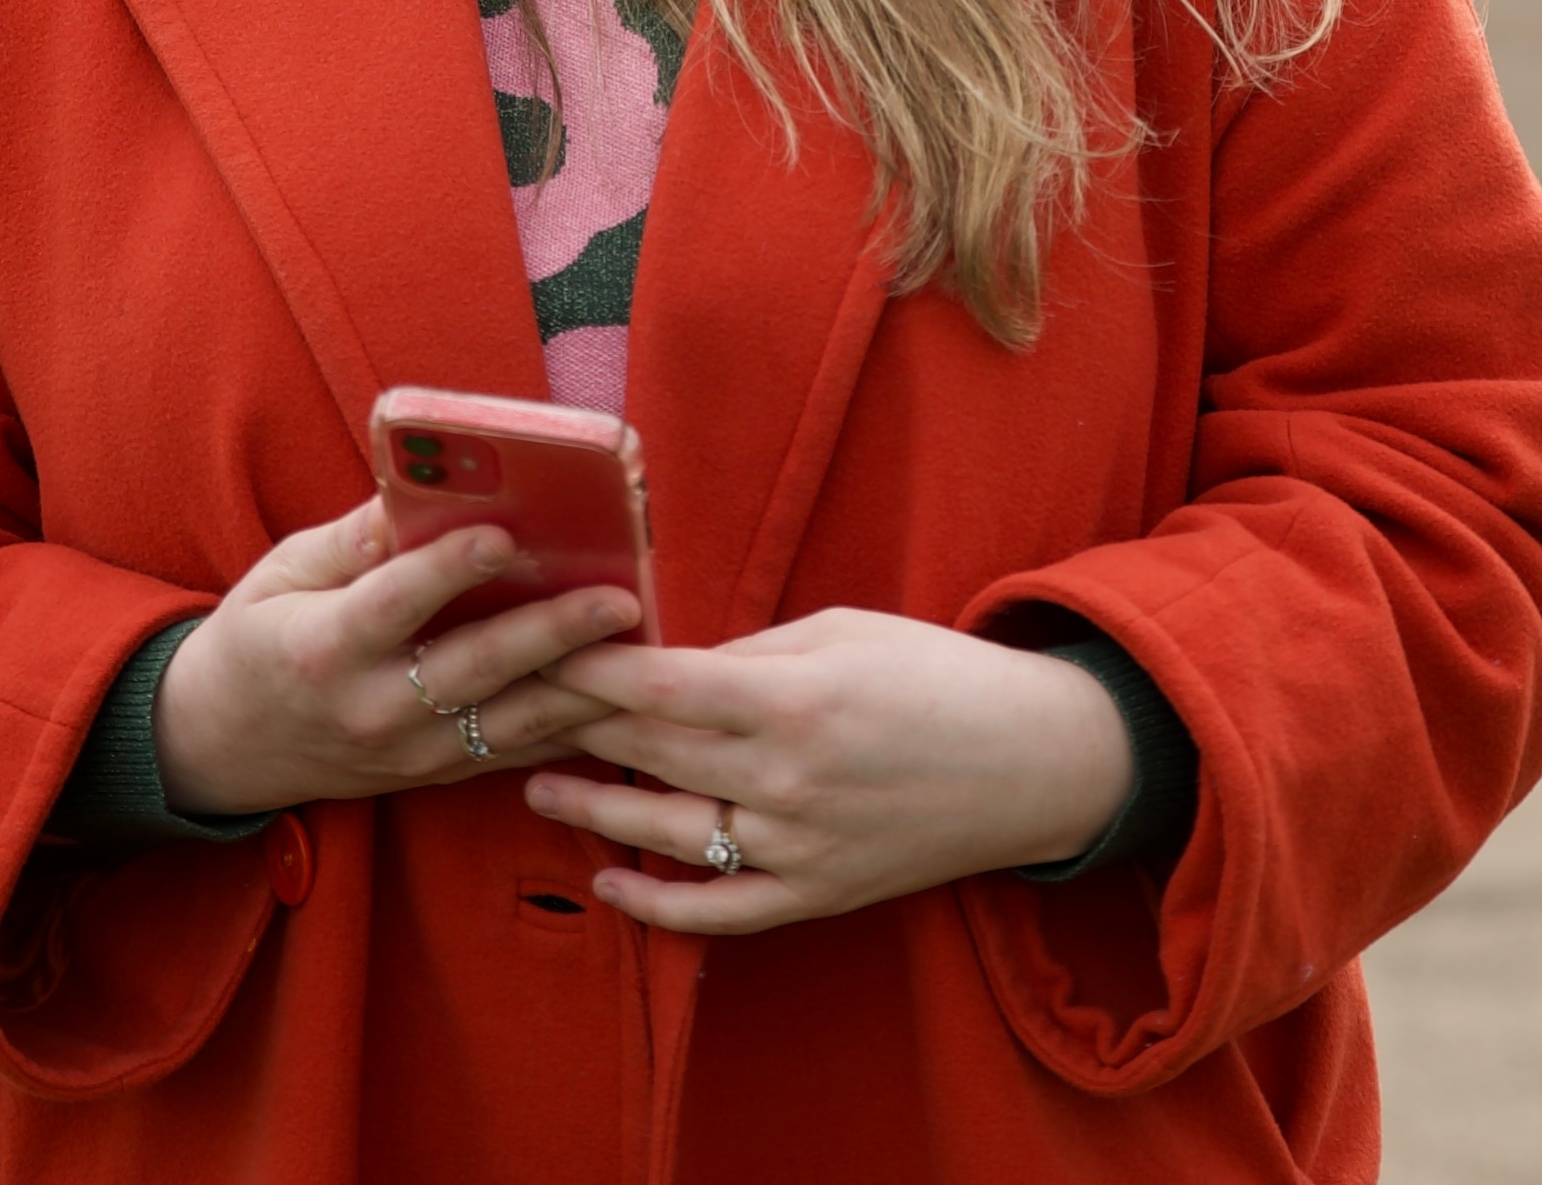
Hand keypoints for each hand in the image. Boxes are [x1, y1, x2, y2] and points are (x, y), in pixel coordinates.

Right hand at [152, 497, 645, 815]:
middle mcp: (370, 709)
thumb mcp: (281, 573)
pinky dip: (571, 728)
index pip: (394, 604)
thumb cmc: (257, 637)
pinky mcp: (434, 774)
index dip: (448, 569)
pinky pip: (514, 753)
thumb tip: (419, 488)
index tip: (504, 533)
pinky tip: (623, 700)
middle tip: (617, 597)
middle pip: (472, 669)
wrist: (224, 746)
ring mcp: (407, 753)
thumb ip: (353, 538)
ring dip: (582, 689)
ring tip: (642, 648)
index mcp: (322, 648)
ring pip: (509, 724)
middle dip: (550, 633)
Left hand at [527, 609, 1133, 933]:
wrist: (1032, 760)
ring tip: (534, 781)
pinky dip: (656, 905)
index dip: (584, 667)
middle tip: (509, 701)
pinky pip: (719, 912)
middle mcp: (785, 780)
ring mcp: (799, 846)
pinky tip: (609, 880)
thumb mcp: (840, 630)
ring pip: (666, 833)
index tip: (532, 643)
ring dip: (591, 807)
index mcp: (792, 699)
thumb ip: (746, 651)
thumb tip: (661, 661)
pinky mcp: (817, 894)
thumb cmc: (935, 674)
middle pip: (647, 753)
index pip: (655, 687)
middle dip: (570, 724)